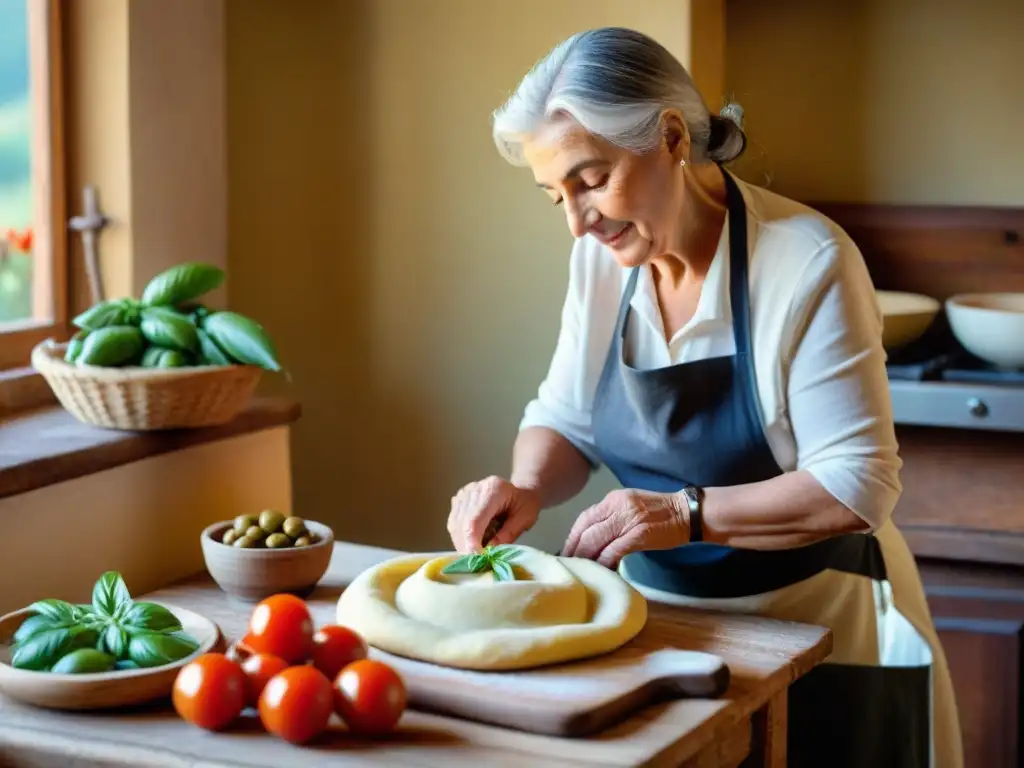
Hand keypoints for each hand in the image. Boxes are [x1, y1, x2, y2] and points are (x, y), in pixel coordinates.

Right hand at [447, 475, 540, 553]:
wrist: (519, 492)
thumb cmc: (525, 504)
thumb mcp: (525, 519)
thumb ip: (508, 534)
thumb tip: (489, 551)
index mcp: (493, 490)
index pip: (475, 520)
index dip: (472, 542)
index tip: (477, 560)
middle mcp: (474, 489)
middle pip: (462, 524)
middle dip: (468, 548)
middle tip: (478, 564)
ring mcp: (463, 494)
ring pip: (455, 526)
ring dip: (463, 545)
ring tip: (477, 555)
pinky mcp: (457, 501)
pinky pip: (454, 525)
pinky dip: (461, 539)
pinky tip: (473, 544)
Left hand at [561, 488, 689, 568]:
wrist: (688, 512)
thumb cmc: (660, 513)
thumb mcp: (631, 506)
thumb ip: (611, 518)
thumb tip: (592, 538)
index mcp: (614, 499)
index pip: (584, 518)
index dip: (572, 536)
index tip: (567, 551)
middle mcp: (618, 506)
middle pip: (586, 529)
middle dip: (574, 549)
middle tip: (569, 565)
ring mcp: (629, 520)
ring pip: (596, 539)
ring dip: (585, 557)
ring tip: (581, 571)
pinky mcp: (640, 534)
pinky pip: (614, 550)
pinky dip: (604, 561)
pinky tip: (601, 571)